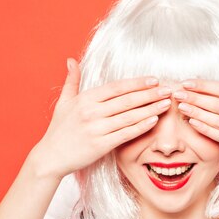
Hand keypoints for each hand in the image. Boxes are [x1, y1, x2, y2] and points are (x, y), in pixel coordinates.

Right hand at [32, 58, 171, 178]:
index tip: (154, 79)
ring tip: (166, 103)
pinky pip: (125, 134)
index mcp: (85, 99)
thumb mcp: (63, 102)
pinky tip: (154, 120)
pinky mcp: (100, 145)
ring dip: (150, 109)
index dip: (137, 83)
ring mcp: (96, 128)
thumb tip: (71, 61)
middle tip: (168, 90)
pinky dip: (141, 126)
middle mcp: (91, 112)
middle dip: (150, 94)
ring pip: (129, 116)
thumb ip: (71, 81)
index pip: (116, 87)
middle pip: (127, 100)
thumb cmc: (59, 130)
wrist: (50, 157)